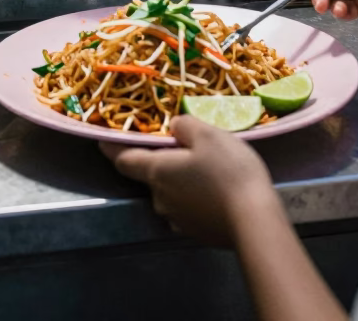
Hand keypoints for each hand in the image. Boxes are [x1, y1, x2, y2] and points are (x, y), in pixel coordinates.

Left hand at [101, 116, 277, 247]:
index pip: (124, 159)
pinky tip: (214, 190)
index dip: (112, 147)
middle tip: (182, 145)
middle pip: (151, 175)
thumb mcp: (207, 134)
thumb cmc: (228, 171)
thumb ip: (184, 125)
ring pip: (170, 192)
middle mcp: (160, 198)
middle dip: (161, 160)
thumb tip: (173, 127)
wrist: (255, 221)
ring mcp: (177, 219)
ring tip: (205, 166)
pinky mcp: (195, 231)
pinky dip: (194, 196)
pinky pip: (187, 207)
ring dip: (180, 179)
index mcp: (157, 172)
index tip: (102, 139)